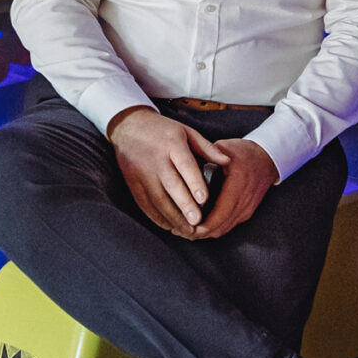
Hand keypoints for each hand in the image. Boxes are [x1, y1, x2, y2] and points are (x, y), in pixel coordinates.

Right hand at [107, 106, 213, 234]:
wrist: (129, 126)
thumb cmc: (163, 130)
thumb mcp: (187, 132)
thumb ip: (207, 148)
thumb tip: (228, 161)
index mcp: (172, 144)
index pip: (185, 165)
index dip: (194, 183)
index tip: (204, 199)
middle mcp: (155, 159)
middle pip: (171, 185)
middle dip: (184, 205)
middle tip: (197, 222)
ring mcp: (142, 172)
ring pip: (157, 199)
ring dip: (172, 217)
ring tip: (187, 231)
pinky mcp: (133, 182)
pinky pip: (145, 203)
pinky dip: (157, 217)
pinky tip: (170, 226)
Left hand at [188, 134, 278, 238]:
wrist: (267, 159)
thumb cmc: (244, 152)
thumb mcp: (223, 148)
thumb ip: (204, 158)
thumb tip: (184, 169)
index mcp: (237, 184)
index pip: (219, 213)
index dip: (202, 224)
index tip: (184, 226)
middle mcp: (244, 200)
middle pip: (220, 226)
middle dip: (199, 232)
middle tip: (180, 230)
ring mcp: (247, 208)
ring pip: (223, 229)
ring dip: (206, 232)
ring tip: (186, 230)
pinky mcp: (247, 212)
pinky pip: (228, 225)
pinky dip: (214, 228)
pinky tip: (201, 225)